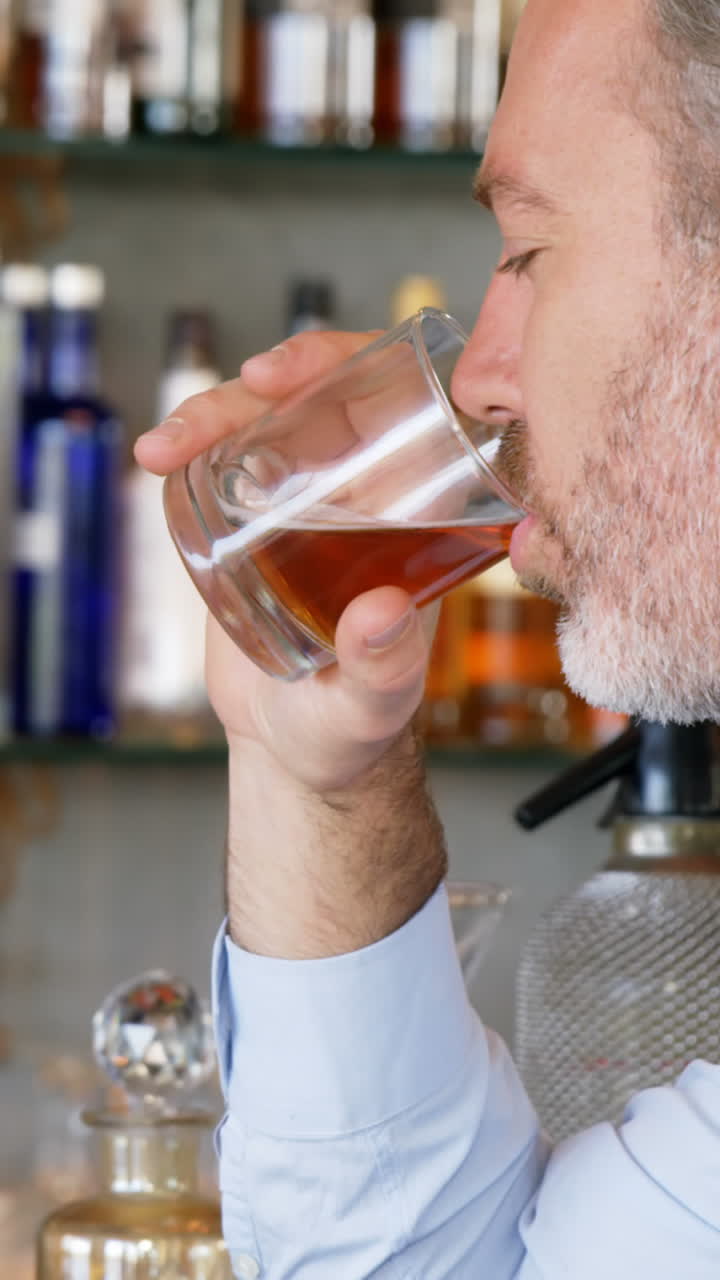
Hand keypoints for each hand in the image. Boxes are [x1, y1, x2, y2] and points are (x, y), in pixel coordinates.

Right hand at [134, 332, 433, 793]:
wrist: (294, 752)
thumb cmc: (353, 731)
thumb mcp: (374, 705)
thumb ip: (384, 670)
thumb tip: (381, 612)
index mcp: (416, 520)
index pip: (402, 410)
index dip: (351, 366)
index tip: (286, 376)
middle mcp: (366, 500)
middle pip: (325, 402)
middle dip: (266, 381)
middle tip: (216, 406)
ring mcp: (307, 508)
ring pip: (265, 426)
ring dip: (210, 415)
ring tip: (162, 450)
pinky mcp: (253, 526)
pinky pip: (225, 465)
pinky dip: (190, 451)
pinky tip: (158, 457)